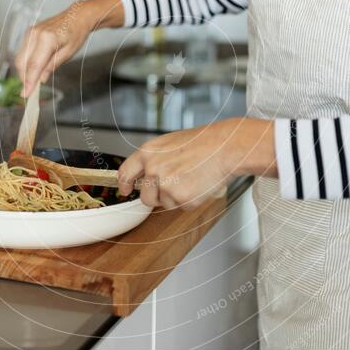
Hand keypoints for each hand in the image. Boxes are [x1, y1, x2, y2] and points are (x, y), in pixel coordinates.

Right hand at [15, 0, 123, 97]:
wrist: (76, 16)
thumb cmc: (76, 33)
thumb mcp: (68, 53)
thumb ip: (52, 66)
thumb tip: (41, 79)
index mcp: (47, 39)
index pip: (34, 66)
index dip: (28, 82)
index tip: (25, 95)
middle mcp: (35, 35)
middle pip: (22, 63)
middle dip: (25, 78)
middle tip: (32, 90)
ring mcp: (30, 32)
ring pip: (19, 58)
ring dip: (24, 71)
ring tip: (35, 79)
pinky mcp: (28, 33)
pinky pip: (22, 51)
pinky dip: (26, 62)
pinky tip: (35, 67)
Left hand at [117, 118, 276, 209]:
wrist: (224, 147)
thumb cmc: (203, 143)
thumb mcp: (170, 143)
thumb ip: (155, 158)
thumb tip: (146, 173)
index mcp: (148, 152)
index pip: (125, 173)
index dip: (125, 184)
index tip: (126, 190)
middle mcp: (152, 169)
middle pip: (146, 196)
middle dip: (158, 195)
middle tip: (176, 184)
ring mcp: (165, 184)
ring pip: (163, 203)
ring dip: (175, 197)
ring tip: (191, 179)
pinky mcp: (180, 197)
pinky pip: (180, 206)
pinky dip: (190, 200)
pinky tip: (199, 184)